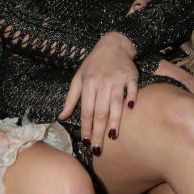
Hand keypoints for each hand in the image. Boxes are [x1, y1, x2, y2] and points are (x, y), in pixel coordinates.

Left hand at [58, 32, 137, 154]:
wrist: (113, 44)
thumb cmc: (93, 64)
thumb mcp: (78, 78)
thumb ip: (71, 98)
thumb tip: (61, 117)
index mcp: (88, 84)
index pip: (86, 111)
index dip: (86, 127)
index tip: (87, 142)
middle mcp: (102, 82)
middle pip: (100, 111)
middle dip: (98, 132)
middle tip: (98, 149)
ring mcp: (117, 78)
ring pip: (116, 103)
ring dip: (115, 121)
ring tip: (113, 137)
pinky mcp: (131, 75)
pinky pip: (132, 88)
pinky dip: (131, 98)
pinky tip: (131, 110)